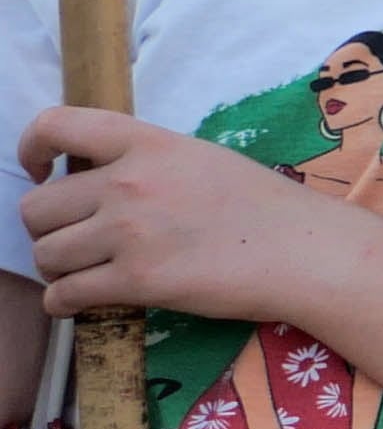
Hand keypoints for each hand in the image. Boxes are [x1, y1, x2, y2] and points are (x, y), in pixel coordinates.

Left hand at [16, 111, 364, 331]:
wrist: (305, 250)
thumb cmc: (263, 206)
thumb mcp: (201, 161)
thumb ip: (145, 162)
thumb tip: (94, 183)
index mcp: (148, 143)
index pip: (57, 125)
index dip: (31, 148)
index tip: (40, 172)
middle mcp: (130, 182)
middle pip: (36, 207)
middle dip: (48, 228)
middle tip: (76, 240)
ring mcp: (130, 232)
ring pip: (45, 254)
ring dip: (56, 269)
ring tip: (84, 273)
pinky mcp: (137, 280)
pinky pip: (64, 295)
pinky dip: (64, 303)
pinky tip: (82, 301)